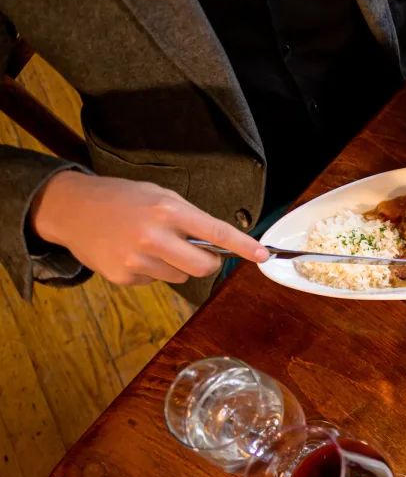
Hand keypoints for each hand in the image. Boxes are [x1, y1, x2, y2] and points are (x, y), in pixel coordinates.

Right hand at [30, 171, 267, 286]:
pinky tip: (132, 253)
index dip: (242, 246)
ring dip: (176, 265)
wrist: (72, 209)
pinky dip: (152, 271)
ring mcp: (137, 260)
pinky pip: (156, 281)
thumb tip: (219, 244)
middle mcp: (154, 237)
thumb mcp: (158, 195)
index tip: (262, 255)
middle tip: (199, 253)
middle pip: (203, 267)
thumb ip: (189, 218)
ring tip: (150, 244)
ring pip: (181, 277)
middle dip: (209, 263)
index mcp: (167, 210)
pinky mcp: (124, 277)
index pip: (215, 232)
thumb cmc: (122, 198)